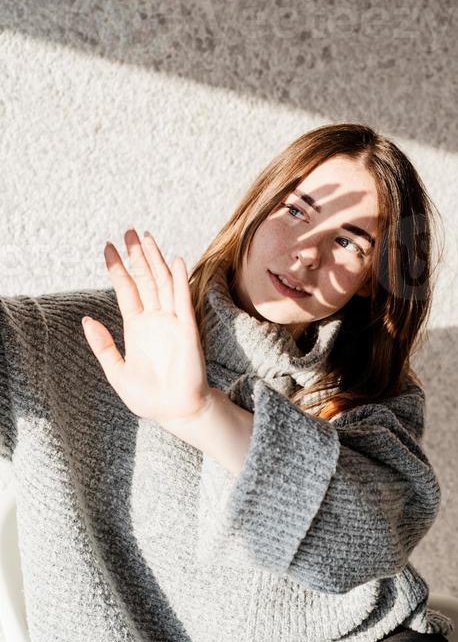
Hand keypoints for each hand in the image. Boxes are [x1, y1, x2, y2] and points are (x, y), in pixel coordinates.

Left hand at [82, 228, 211, 436]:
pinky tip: (174, 260)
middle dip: (137, 255)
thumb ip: (103, 345)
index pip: (127, 289)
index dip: (118, 268)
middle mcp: (155, 318)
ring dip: (155, 259)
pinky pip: (182, 299)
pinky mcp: (187, 328)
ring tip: (146, 237)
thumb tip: (86, 320)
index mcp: (137, 326)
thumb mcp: (116, 371)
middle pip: (145, 278)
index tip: (108, 247)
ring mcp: (172, 321)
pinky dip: (179, 279)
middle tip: (129, 230)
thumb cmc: (148, 396)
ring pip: (162, 282)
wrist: (175, 411)